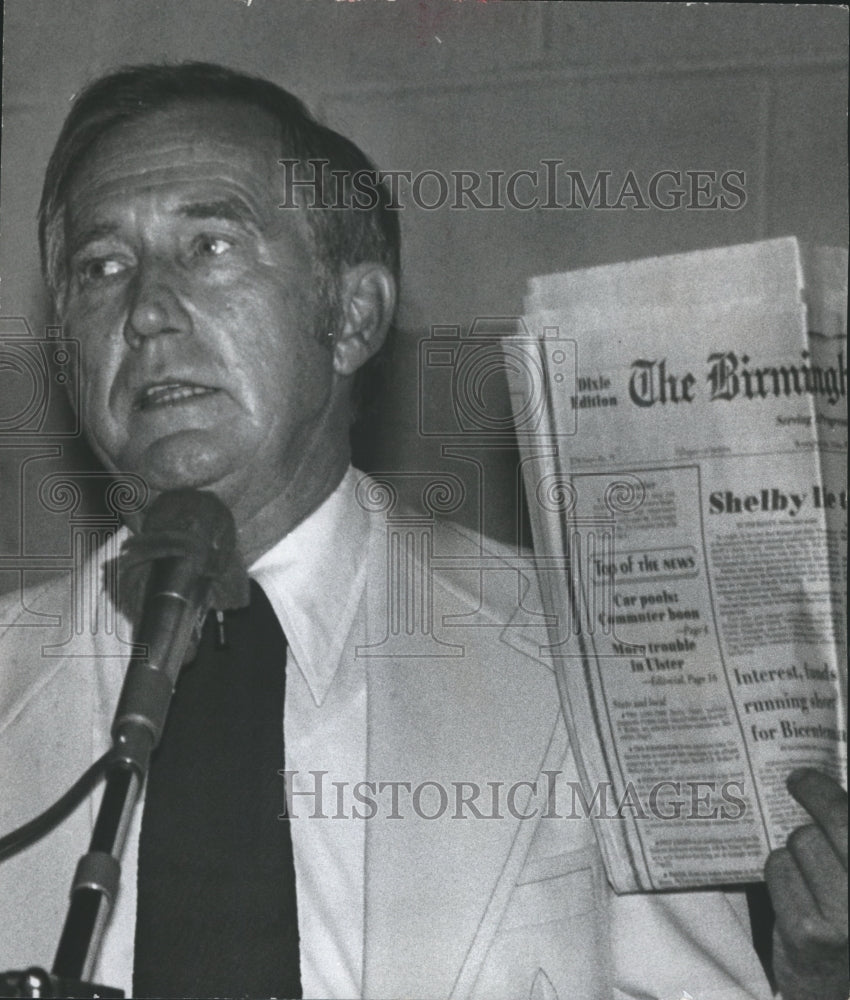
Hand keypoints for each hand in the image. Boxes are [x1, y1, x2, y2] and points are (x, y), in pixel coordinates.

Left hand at [765, 768, 847, 999]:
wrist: (840, 997)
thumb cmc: (849, 929)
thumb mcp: (848, 880)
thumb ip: (843, 842)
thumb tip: (823, 792)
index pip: (848, 821)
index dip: (824, 792)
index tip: (804, 775)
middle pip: (826, 827)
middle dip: (812, 807)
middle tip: (799, 783)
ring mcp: (845, 920)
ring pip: (800, 845)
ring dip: (798, 852)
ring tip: (812, 876)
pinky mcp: (810, 934)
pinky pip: (779, 870)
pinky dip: (781, 875)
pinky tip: (794, 895)